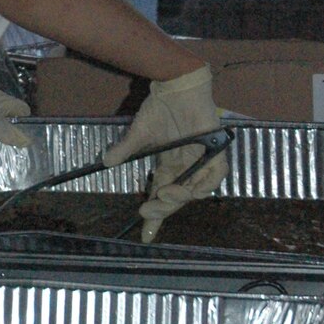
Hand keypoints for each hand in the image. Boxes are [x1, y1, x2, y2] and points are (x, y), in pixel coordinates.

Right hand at [99, 65, 226, 242]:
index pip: (161, 197)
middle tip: (147, 212)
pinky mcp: (215, 149)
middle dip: (163, 210)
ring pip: (196, 190)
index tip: (145, 237)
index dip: (155, 217)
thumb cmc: (160, 108)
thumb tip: (106, 161)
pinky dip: (207, 183)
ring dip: (181, 197)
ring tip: (166, 195)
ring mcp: (202, 160)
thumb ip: (125, 149)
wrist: (177, 86)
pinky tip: (192, 189)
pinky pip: (217, 173)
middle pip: (178, 198)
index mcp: (169, 166)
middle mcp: (186, 167)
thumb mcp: (139, 133)